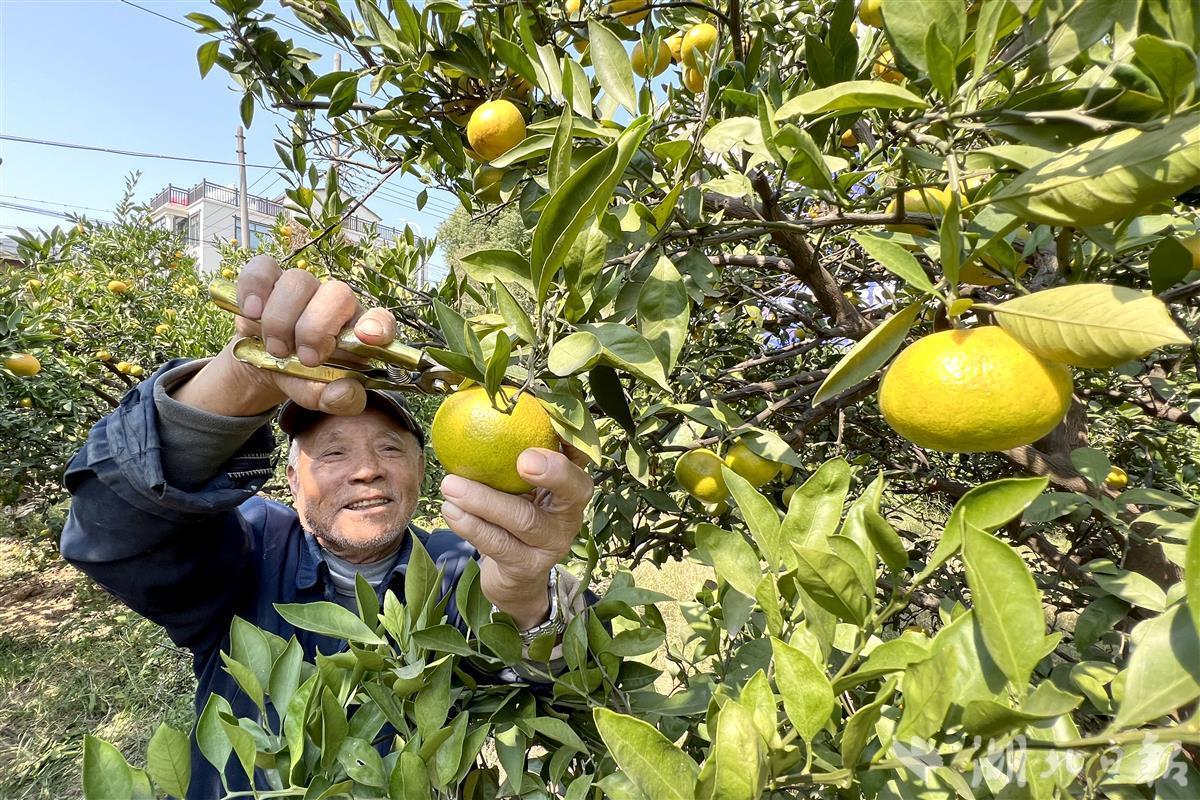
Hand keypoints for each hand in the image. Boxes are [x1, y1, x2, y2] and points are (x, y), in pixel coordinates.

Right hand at [176, 255, 398, 416]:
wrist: (265, 364)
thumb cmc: (303, 376)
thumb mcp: (320, 395)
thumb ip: (338, 400)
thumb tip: (345, 392)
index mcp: (358, 331)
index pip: (381, 319)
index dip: (378, 324)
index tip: (368, 337)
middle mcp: (335, 302)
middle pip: (336, 293)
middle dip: (316, 329)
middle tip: (305, 359)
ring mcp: (303, 287)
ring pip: (298, 281)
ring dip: (281, 319)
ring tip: (276, 349)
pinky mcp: (269, 280)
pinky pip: (262, 268)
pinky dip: (254, 288)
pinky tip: (251, 312)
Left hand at [439, 443, 592, 629]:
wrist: (514, 575)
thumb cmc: (515, 514)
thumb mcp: (520, 486)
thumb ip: (513, 453)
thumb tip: (486, 402)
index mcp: (571, 487)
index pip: (583, 459)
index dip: (574, 443)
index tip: (555, 426)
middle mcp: (570, 515)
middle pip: (571, 490)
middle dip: (551, 471)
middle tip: (522, 459)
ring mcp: (552, 544)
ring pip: (523, 519)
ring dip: (484, 500)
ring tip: (451, 484)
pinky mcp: (527, 567)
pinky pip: (497, 544)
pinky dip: (471, 525)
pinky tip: (450, 510)